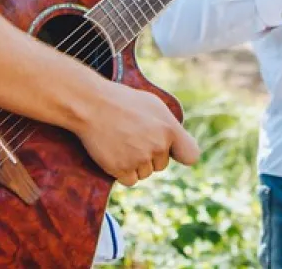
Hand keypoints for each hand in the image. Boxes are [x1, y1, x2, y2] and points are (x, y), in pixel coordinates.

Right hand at [72, 81, 200, 186]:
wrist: (91, 105)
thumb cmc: (121, 101)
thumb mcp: (153, 105)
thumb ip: (168, 125)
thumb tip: (176, 142)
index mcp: (170, 129)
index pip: (191, 156)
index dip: (180, 155)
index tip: (171, 151)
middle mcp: (158, 146)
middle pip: (161, 166)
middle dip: (149, 156)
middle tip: (132, 138)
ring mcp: (140, 159)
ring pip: (145, 174)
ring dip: (135, 165)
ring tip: (121, 143)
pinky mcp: (122, 169)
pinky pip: (130, 181)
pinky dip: (122, 173)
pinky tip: (115, 155)